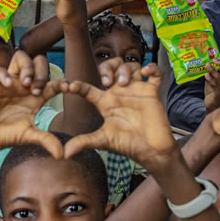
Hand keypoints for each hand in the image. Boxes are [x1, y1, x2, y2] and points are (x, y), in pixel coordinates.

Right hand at [0, 51, 62, 157]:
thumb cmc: (6, 135)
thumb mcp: (29, 137)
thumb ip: (46, 140)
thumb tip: (62, 154)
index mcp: (36, 97)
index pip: (53, 82)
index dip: (62, 82)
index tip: (67, 88)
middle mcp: (24, 87)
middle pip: (39, 62)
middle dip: (42, 72)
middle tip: (37, 90)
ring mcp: (9, 84)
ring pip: (20, 58)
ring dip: (27, 67)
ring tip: (26, 83)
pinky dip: (5, 74)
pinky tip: (9, 85)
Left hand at [60, 60, 176, 168]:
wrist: (150, 151)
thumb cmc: (127, 144)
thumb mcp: (102, 140)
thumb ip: (83, 142)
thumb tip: (64, 154)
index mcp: (105, 102)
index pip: (88, 88)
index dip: (77, 85)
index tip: (69, 87)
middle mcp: (120, 93)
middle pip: (112, 67)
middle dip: (108, 68)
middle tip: (107, 82)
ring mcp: (136, 91)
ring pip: (131, 66)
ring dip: (126, 69)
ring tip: (124, 82)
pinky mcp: (152, 92)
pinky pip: (156, 73)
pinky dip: (152, 68)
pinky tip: (146, 73)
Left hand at [203, 57, 219, 110]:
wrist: (211, 103)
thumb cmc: (213, 90)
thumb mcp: (214, 78)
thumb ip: (213, 71)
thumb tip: (208, 61)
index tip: (217, 57)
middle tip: (213, 59)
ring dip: (213, 70)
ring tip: (207, 65)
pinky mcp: (219, 94)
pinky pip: (215, 85)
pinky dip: (210, 79)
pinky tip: (206, 75)